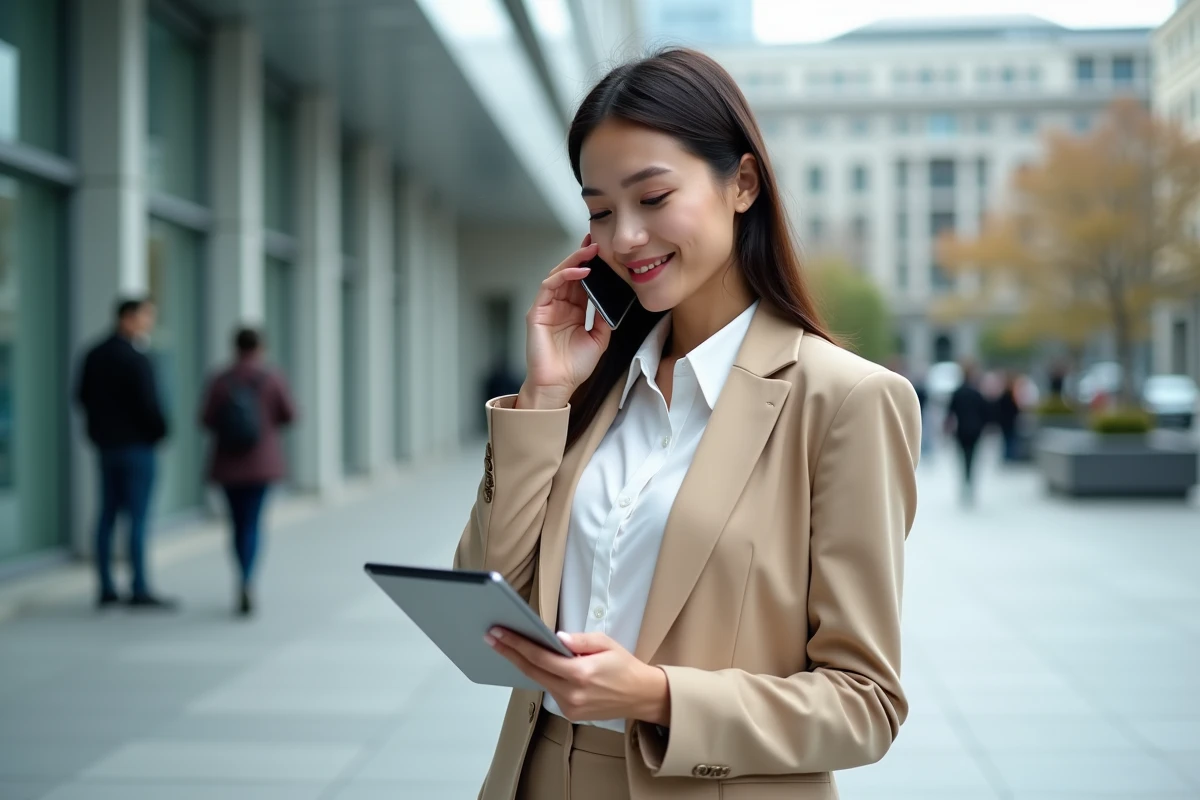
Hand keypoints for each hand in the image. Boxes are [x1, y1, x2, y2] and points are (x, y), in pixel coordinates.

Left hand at [486, 628, 670, 724]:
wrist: (640, 696)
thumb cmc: (624, 666)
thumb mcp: (606, 643)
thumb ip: (580, 640)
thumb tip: (555, 637)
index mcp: (580, 673)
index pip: (540, 657)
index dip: (516, 644)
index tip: (499, 633)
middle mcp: (572, 693)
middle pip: (532, 671)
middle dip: (510, 653)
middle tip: (492, 637)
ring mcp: (570, 706)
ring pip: (540, 681)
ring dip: (526, 664)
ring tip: (509, 646)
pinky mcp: (570, 713)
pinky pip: (551, 690)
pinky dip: (544, 676)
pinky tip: (537, 663)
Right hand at [517, 234, 612, 408]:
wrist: (558, 385)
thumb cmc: (574, 367)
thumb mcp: (599, 339)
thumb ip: (604, 319)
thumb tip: (612, 301)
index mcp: (574, 311)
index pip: (583, 282)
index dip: (592, 266)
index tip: (605, 252)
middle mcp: (559, 306)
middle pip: (570, 273)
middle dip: (583, 256)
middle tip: (597, 242)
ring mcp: (547, 307)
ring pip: (559, 275)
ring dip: (575, 260)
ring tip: (591, 251)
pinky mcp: (537, 312)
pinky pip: (549, 286)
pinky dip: (564, 275)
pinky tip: (580, 271)